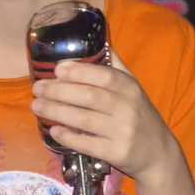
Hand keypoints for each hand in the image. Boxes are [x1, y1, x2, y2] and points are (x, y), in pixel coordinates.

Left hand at [31, 50, 174, 183]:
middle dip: (59, 91)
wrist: (158, 153)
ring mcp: (122, 132)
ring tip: (36, 106)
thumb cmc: (140, 116)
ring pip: (84, 120)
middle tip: (37, 89)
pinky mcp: (117, 153)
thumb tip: (98, 41)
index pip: (104, 75)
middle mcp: (127, 108)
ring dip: (56, 112)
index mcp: (130, 88)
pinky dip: (68, 137)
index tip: (57, 69)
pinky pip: (87, 144)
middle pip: (89, 97)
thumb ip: (116, 67)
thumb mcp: (133, 89)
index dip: (79, 71)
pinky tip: (53, 130)